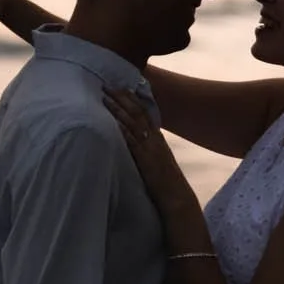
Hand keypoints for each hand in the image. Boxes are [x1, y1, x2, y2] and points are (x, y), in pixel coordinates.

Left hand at [104, 87, 199, 219]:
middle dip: (122, 98)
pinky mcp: (145, 159)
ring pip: (133, 122)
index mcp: (158, 139)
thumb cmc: (166, 184)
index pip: (144, 113)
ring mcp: (150, 148)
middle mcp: (155, 139)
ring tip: (105, 97)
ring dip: (118, 109)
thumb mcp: (158, 162)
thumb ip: (148, 151)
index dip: (132, 100)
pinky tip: (112, 120)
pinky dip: (122, 129)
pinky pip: (132, 141)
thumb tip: (136, 145)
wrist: (177, 199)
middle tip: (108, 85)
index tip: (120, 87)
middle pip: (138, 112)